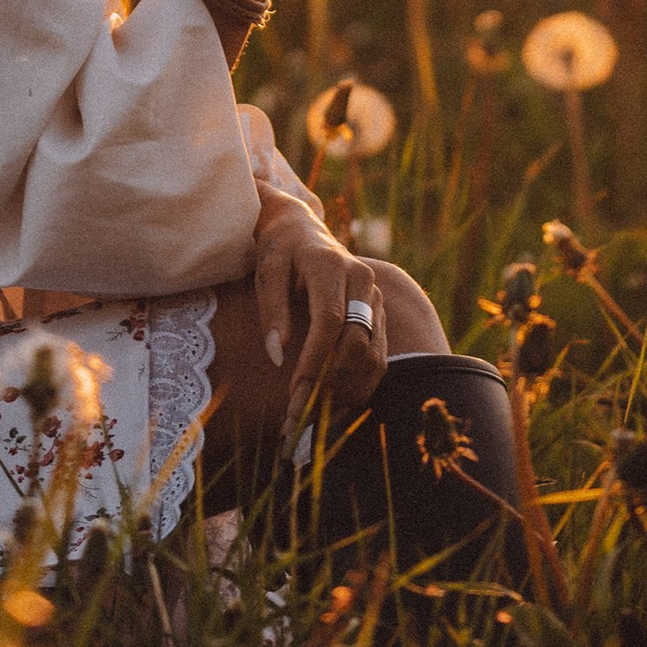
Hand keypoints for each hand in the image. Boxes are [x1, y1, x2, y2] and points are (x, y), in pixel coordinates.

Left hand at [253, 193, 388, 441]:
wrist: (303, 230)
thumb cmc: (279, 250)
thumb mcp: (267, 269)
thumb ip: (271, 309)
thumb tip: (277, 355)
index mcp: (331, 264)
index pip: (329, 320)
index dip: (315, 359)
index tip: (296, 391)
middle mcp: (362, 280)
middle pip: (356, 341)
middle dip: (329, 382)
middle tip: (301, 414)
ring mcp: (375, 298)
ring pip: (372, 354)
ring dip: (346, 390)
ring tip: (315, 416)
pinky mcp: (379, 314)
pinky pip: (377, 357)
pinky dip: (359, 385)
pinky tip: (335, 406)